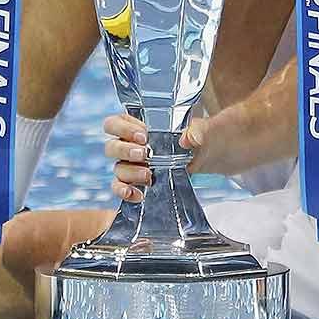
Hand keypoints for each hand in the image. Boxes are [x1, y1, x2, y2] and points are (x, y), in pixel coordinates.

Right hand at [101, 113, 221, 202]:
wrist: (207, 155)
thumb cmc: (198, 136)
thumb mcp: (201, 129)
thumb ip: (197, 131)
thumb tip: (187, 139)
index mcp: (138, 126)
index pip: (115, 123)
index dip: (123, 129)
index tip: (144, 136)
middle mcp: (130, 144)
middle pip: (111, 147)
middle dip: (125, 151)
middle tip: (145, 154)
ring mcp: (132, 164)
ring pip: (117, 168)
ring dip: (130, 173)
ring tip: (149, 176)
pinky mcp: (137, 182)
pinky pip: (121, 187)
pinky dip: (126, 191)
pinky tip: (139, 194)